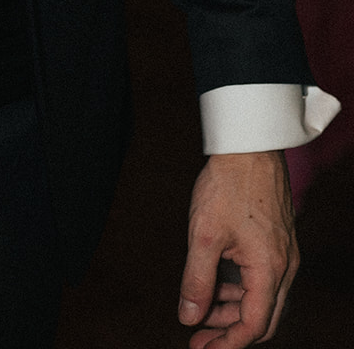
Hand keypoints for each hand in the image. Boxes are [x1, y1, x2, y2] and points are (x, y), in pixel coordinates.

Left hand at [179, 151, 297, 347]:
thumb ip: (196, 280)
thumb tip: (188, 317)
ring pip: (263, 298)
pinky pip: (264, 279)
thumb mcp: (203, 234)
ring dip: (234, 309)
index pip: (253, 325)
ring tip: (202, 309)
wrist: (249, 146)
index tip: (200, 348)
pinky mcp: (279, 242)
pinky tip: (218, 282)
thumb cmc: (227, 184)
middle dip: (230, 331)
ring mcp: (285, 254)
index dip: (226, 343)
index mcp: (269, 269)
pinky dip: (241, 288)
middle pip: (262, 318)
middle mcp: (284, 267)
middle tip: (199, 337)